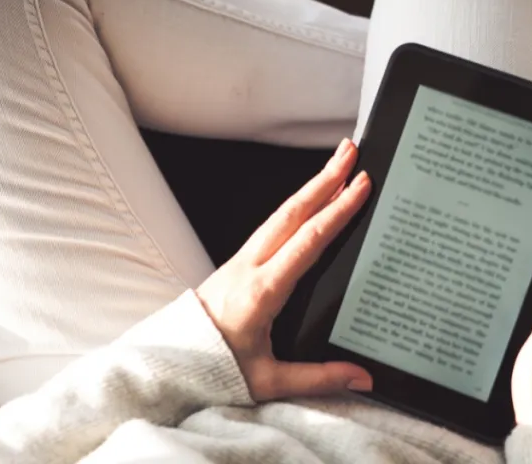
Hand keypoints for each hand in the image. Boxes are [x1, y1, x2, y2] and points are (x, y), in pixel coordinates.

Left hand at [195, 138, 373, 401]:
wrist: (167, 364)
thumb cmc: (214, 370)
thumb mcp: (269, 380)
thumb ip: (319, 378)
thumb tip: (363, 378)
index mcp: (263, 291)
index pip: (308, 241)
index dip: (337, 211)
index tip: (360, 185)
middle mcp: (250, 267)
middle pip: (292, 213)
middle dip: (324, 179)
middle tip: (351, 151)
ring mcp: (240, 261)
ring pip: (280, 215)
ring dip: (309, 187)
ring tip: (335, 165)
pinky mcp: (236, 264)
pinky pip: (270, 227)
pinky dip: (294, 207)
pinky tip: (308, 201)